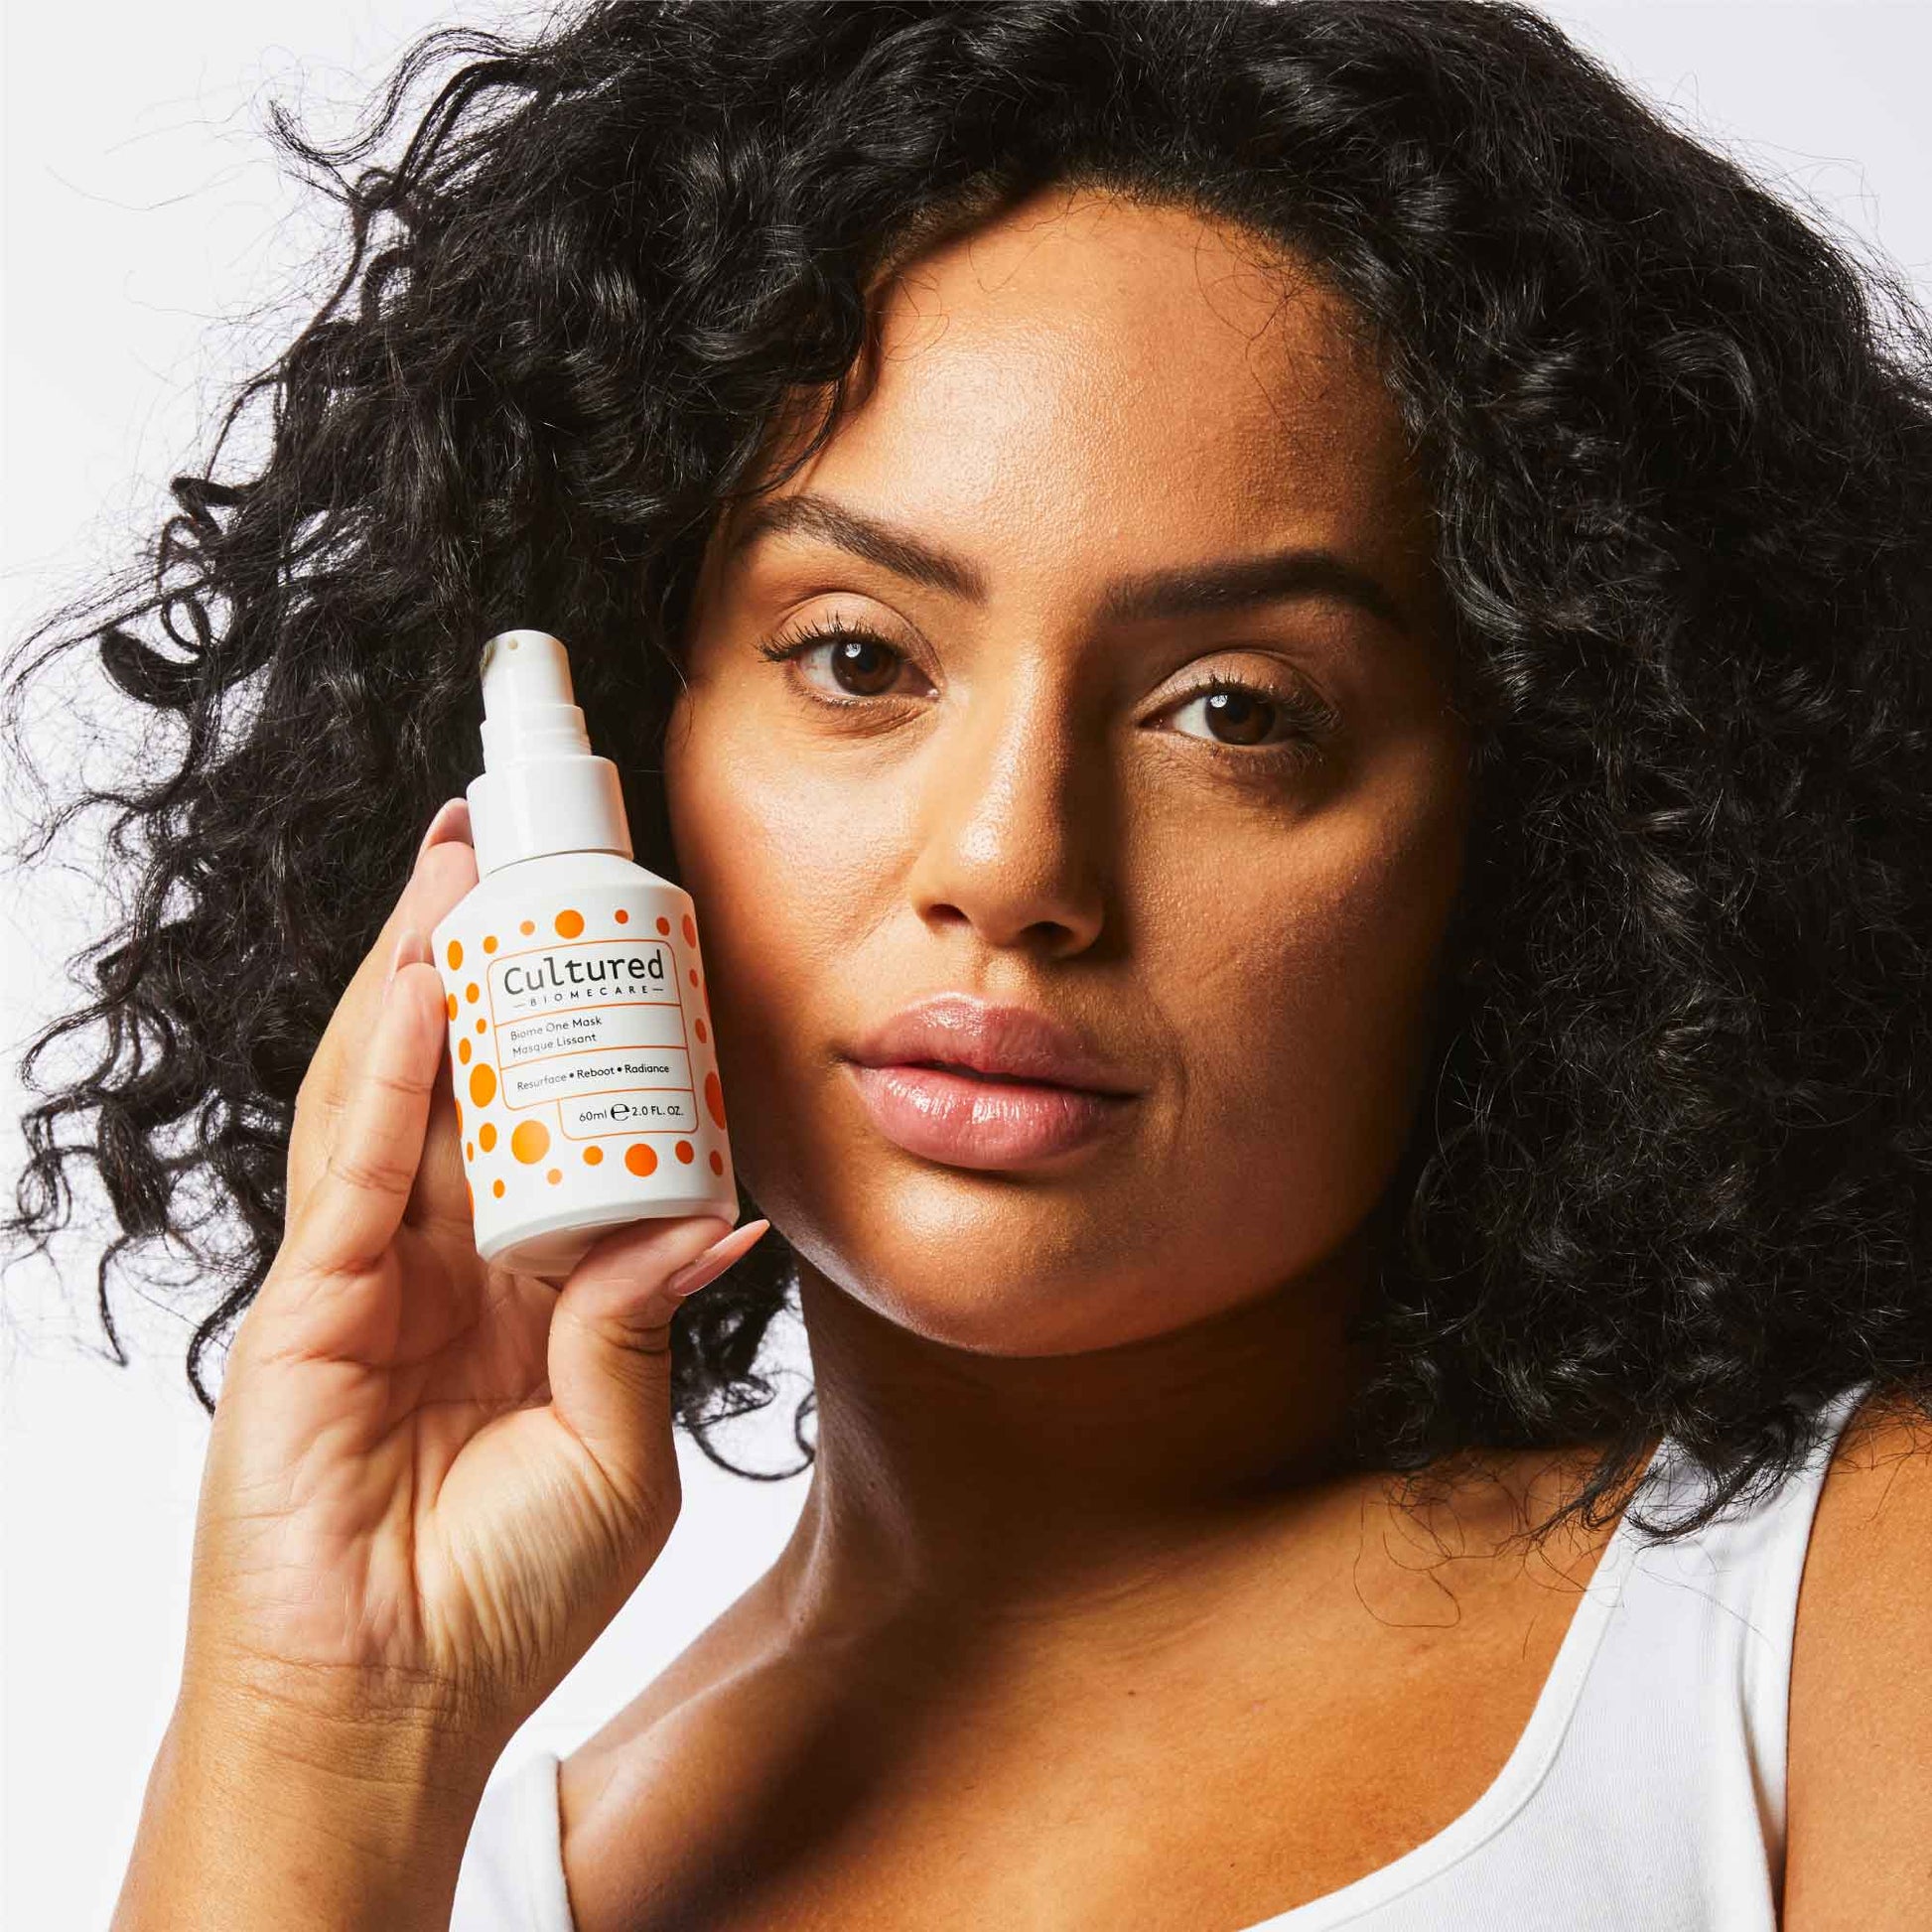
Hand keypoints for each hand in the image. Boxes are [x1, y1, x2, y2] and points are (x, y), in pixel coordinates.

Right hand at [182, 798, 769, 1757]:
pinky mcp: (305, 1308)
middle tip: (533, 846)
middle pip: (465, 1078)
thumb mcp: (617, 1453)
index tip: (623, 938)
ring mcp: (363, 1274)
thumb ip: (642, 1331)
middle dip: (491, 960)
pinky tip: (411, 982)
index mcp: (515, 1289)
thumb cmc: (504, 1602)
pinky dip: (381, 1068)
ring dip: (424, 971)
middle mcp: (436, 1262)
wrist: (393, 1716)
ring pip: (393, 1090)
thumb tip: (712, 1221)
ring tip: (462, 862)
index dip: (577, 1027)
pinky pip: (349, 1165)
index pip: (546, 1123)